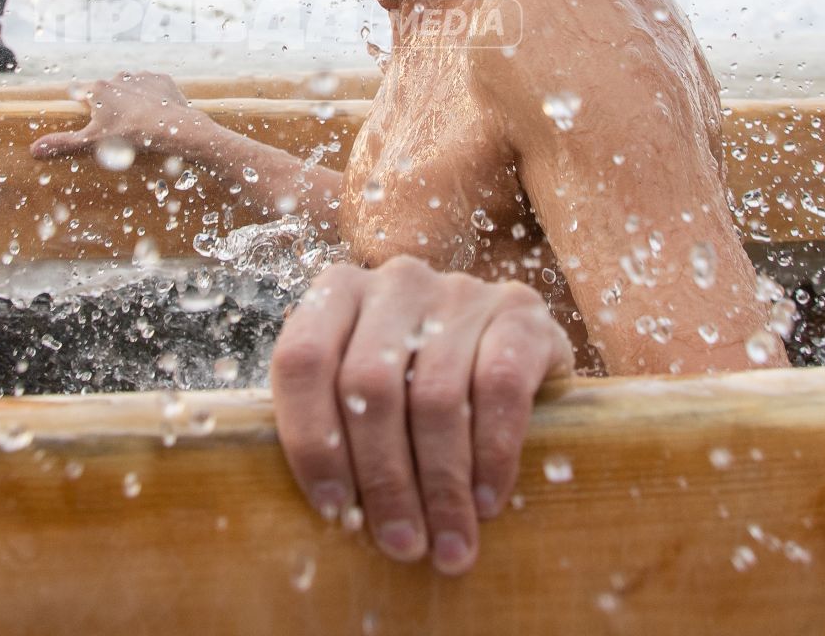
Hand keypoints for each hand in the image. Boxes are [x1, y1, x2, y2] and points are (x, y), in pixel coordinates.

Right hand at [28, 70, 201, 162]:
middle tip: (118, 126)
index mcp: (97, 89)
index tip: (90, 117)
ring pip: (130, 86)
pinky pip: (153, 87)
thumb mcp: (92, 142)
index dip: (83, 106)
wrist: (172, 128)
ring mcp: (141, 76)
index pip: (80, 92)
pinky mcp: (161, 79)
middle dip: (109, 105)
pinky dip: (153, 98)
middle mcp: (117, 76)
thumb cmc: (129, 135)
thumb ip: (63, 143)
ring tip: (139, 122)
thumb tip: (34, 149)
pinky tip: (156, 114)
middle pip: (106, 90)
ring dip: (131, 100)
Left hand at [270, 257, 572, 576]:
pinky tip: (487, 499)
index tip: (332, 508)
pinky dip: (491, 455)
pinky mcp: (521, 311)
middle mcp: (396, 281)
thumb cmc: (418, 389)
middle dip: (384, 478)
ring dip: (441, 484)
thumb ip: (337, 426)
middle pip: (369, 385)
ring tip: (447, 543)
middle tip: (400, 543)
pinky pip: (500, 387)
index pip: (303, 360)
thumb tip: (330, 512)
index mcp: (338, 292)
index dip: (311, 440)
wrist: (516, 355)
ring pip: (435, 395)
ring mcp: (460, 291)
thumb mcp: (366, 395)